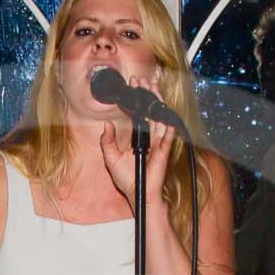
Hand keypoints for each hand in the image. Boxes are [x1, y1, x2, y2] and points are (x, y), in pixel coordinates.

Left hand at [99, 80, 174, 208]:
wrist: (138, 194)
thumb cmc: (127, 179)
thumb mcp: (111, 158)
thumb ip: (107, 142)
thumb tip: (106, 125)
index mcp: (139, 138)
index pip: (139, 113)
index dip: (137, 99)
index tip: (134, 84)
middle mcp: (150, 138)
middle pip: (151, 111)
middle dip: (149, 94)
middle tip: (144, 79)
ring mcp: (158, 143)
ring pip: (159, 118)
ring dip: (157, 102)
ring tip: (153, 87)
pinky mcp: (163, 152)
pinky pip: (167, 137)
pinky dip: (168, 127)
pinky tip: (166, 116)